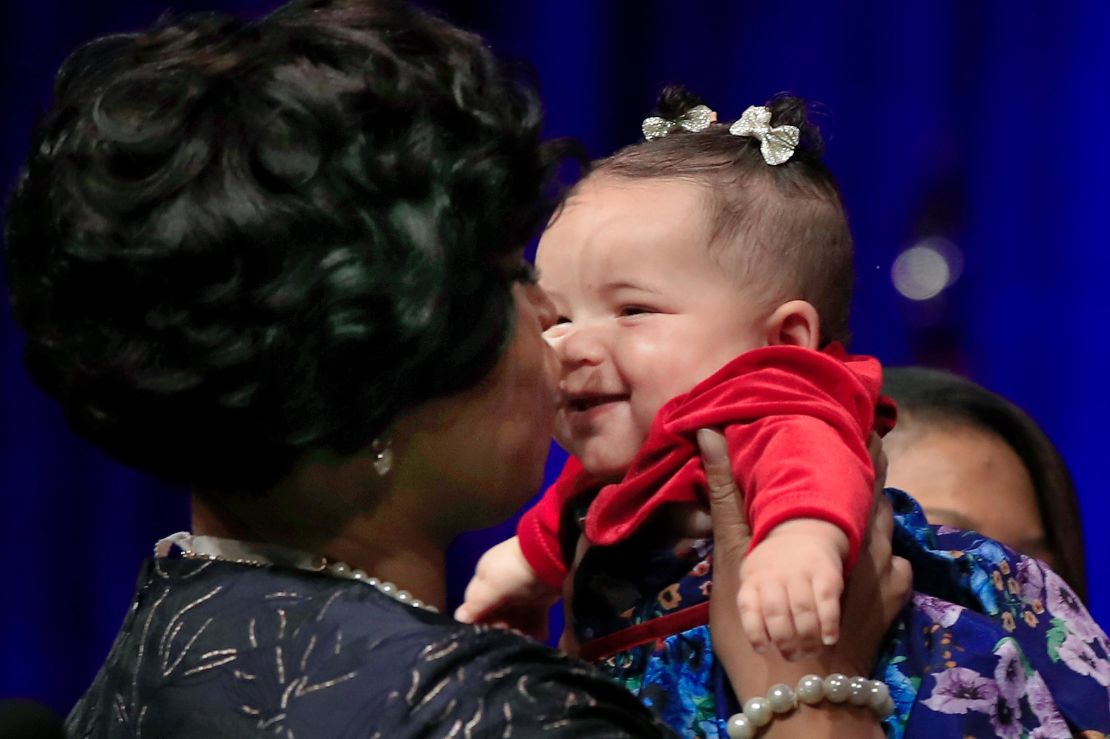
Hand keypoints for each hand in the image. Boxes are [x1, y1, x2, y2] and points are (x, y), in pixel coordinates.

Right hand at [454, 536, 559, 639]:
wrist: (552, 557)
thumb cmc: (513, 573)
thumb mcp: (491, 588)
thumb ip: (475, 605)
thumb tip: (458, 618)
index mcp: (485, 579)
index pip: (475, 605)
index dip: (480, 622)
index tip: (488, 634)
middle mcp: (501, 586)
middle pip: (496, 614)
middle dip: (503, 629)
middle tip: (511, 638)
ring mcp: (521, 591)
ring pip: (515, 618)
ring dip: (519, 632)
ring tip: (525, 641)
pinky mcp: (540, 598)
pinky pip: (534, 617)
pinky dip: (535, 628)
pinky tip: (539, 638)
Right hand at [701, 428, 909, 736]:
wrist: (803, 696)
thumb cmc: (763, 624)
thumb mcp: (736, 558)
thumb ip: (727, 494)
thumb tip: (711, 433)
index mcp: (832, 526)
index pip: (850, 472)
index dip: (856, 445)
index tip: (861, 418)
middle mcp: (865, 546)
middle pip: (875, 496)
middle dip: (871, 471)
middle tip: (868, 445)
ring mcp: (882, 580)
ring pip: (887, 531)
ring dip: (878, 509)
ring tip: (870, 490)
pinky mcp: (888, 609)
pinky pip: (898, 571)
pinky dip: (889, 556)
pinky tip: (881, 556)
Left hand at [738, 519, 846, 658]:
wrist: (802, 530)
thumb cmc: (774, 566)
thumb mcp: (754, 576)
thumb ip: (754, 605)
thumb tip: (764, 644)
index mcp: (753, 579)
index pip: (748, 607)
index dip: (755, 632)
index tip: (763, 649)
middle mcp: (774, 575)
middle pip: (777, 613)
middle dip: (785, 642)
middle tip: (793, 656)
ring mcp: (800, 572)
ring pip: (803, 611)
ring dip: (807, 639)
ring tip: (810, 652)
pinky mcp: (826, 573)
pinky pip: (827, 603)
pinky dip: (829, 625)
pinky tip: (829, 639)